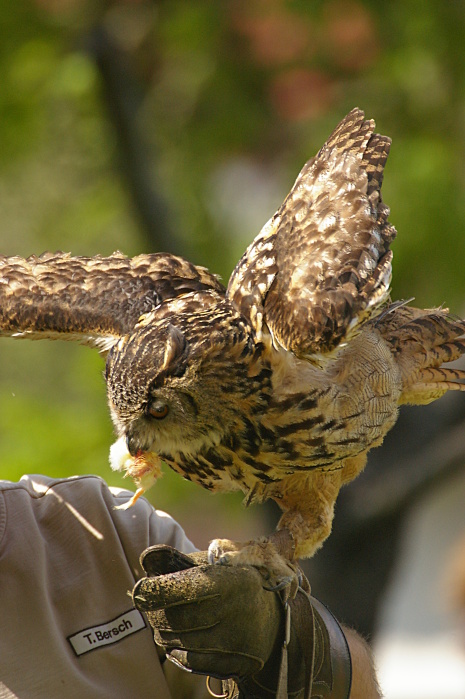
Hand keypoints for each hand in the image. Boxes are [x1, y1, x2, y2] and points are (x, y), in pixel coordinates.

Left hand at [132, 545, 350, 697]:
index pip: (186, 587)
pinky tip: (177, 636)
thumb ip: (181, 561)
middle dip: (155, 611)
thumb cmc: (239, 582)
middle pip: (178, 617)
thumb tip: (146, 558)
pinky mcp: (234, 664)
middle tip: (148, 603)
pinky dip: (175, 648)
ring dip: (163, 629)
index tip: (140, 589)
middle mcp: (239, 613)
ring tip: (163, 617)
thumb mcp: (218, 563)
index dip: (156, 589)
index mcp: (236, 581)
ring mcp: (237, 642)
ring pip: (180, 640)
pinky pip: (189, 660)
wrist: (278, 619)